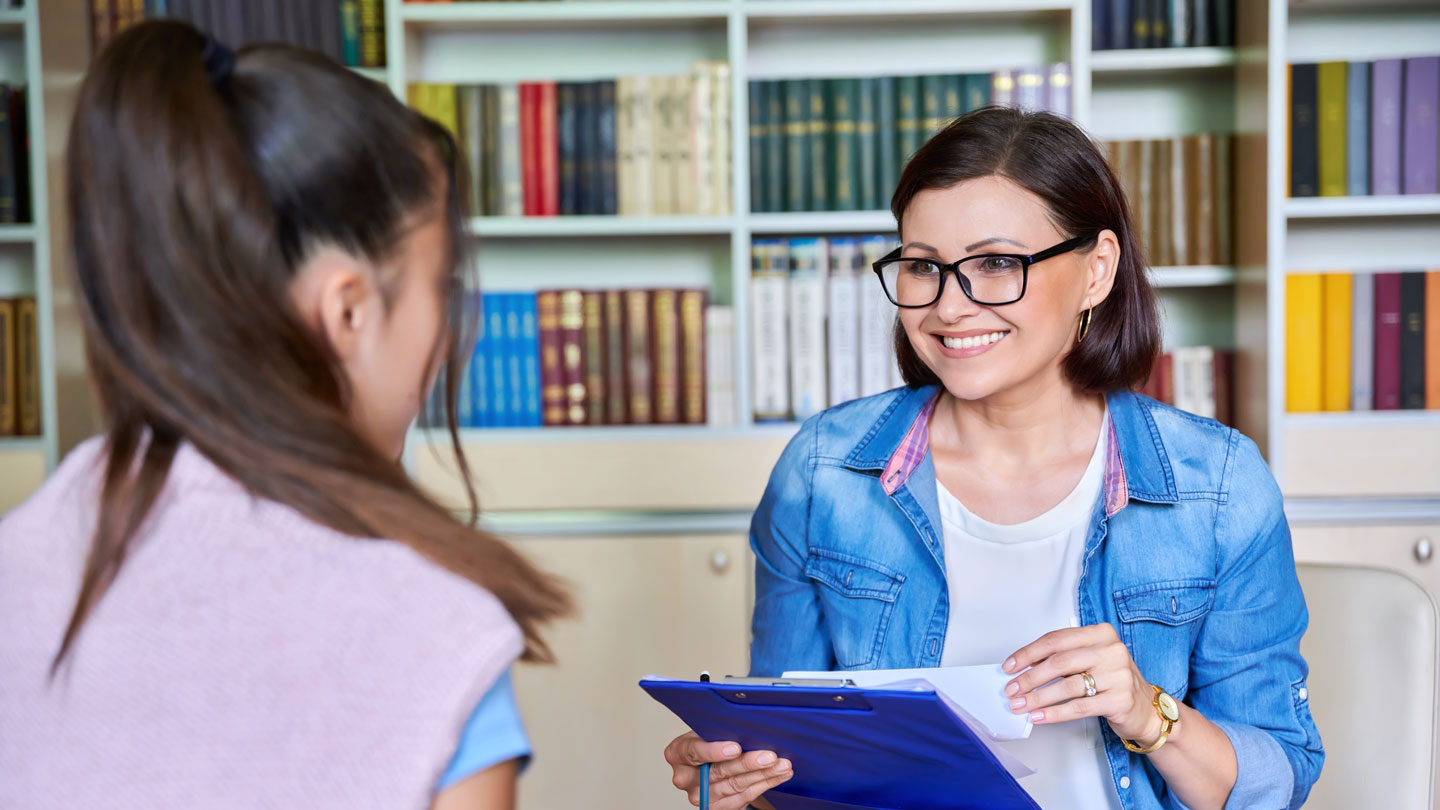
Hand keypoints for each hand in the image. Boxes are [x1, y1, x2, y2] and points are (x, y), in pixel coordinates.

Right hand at [663, 731, 794, 808]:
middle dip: (748, 763)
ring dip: (763, 775)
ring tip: (781, 765)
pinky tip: (777, 776)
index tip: (735, 747)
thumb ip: (719, 730)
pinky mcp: (715, 807)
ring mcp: (699, 795)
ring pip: (735, 785)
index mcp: (677, 753)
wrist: (709, 764)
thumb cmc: (709, 741)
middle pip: (718, 771)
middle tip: (769, 756)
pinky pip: (743, 797)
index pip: (693, 751)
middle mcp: (684, 778)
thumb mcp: (707, 730)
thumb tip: (748, 723)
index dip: (714, 750)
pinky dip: (764, 785)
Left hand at [1002, 624, 1163, 744]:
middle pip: (1060, 662)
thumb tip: (1023, 668)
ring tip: (1020, 705)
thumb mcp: (1090, 661)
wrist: (1147, 709)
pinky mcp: (1120, 700)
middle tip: (1011, 689)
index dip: (1028, 653)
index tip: (1010, 666)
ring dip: (1038, 697)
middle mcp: (1111, 651)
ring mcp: (1119, 675)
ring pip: (1067, 686)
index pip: (1056, 640)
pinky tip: (1039, 716)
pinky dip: (1054, 713)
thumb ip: (1063, 659)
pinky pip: (1079, 707)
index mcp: (1101, 634)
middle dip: (1029, 677)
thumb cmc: (1113, 682)